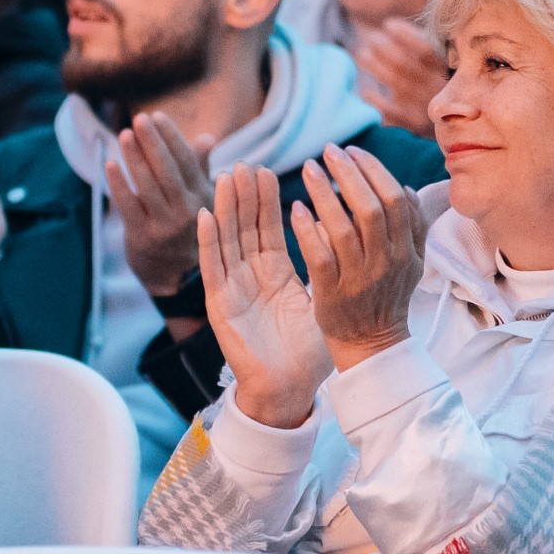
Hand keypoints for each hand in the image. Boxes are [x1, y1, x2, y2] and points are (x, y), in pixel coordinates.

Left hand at [105, 112, 213, 296]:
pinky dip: (118, 185)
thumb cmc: (188, 228)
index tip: (157, 116)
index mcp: (203, 197)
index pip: (187, 161)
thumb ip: (200, 168)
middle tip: (139, 118)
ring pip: (147, 186)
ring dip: (134, 158)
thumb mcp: (203, 200)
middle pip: (167, 170)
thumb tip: (206, 138)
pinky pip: (128, 206)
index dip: (171, 137)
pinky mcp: (142, 237)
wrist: (175, 277)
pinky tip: (110, 165)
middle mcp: (187, 211)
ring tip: (123, 135)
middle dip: (153, 142)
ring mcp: (164, 225)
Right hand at [196, 164, 331, 429]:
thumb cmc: (309, 352)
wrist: (289, 390)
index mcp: (276, 274)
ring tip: (225, 177)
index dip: (266, 200)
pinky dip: (207, 241)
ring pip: (226, 240)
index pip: (268, 228)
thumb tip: (350, 234)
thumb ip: (329, 266)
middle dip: (244, 195)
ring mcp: (233, 289)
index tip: (268, 169)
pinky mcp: (220, 305)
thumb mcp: (323, 299)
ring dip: (224, 208)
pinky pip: (213, 268)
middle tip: (245, 163)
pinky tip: (204, 216)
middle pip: (245, 227)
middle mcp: (251, 277)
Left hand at [292, 145, 424, 370]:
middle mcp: (387, 262)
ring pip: (344, 228)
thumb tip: (407, 188)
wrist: (373, 346)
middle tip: (327, 150)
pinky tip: (295, 208)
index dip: (373, 170)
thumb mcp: (410, 264)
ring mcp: (360, 279)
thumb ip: (413, 228)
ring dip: (324, 194)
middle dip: (348, 174)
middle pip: (371, 208)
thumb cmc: (386, 297)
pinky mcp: (333, 294)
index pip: (395, 199)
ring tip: (308, 169)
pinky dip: (307, 230)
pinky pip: (319, 256)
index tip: (351, 151)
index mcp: (407, 250)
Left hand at [354, 19, 446, 137]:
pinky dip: (375, 100)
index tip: (388, 24)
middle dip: (384, 48)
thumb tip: (393, 26)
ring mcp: (425, 108)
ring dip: (375, 67)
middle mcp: (437, 90)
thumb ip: (427, 45)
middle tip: (371, 37)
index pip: (426, 51)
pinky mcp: (413, 126)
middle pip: (405, 66)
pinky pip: (389, 112)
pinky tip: (366, 91)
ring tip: (362, 53)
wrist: (466, 129)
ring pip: (396, 84)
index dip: (405, 36)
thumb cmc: (448, 85)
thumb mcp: (446, 64)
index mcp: (449, 71)